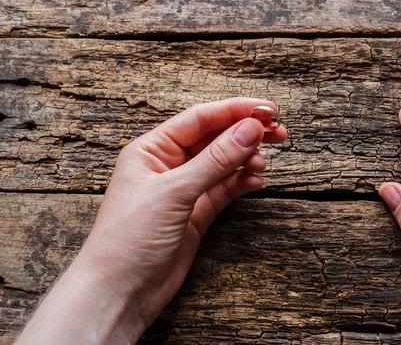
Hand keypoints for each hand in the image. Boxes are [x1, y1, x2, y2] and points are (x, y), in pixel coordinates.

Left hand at [17, 98, 286, 343]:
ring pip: (222, 164)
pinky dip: (241, 183)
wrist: (120, 292)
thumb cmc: (129, 237)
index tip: (266, 109)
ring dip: (245, 159)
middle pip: (214, 138)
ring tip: (263, 163)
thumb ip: (215, 160)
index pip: (199, 119)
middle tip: (278, 132)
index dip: (234, 111)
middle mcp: (168, 165)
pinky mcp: (195, 214)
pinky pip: (224, 190)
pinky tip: (255, 183)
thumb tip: (250, 130)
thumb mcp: (174, 192)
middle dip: (245, 133)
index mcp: (152, 149)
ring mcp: (183, 190)